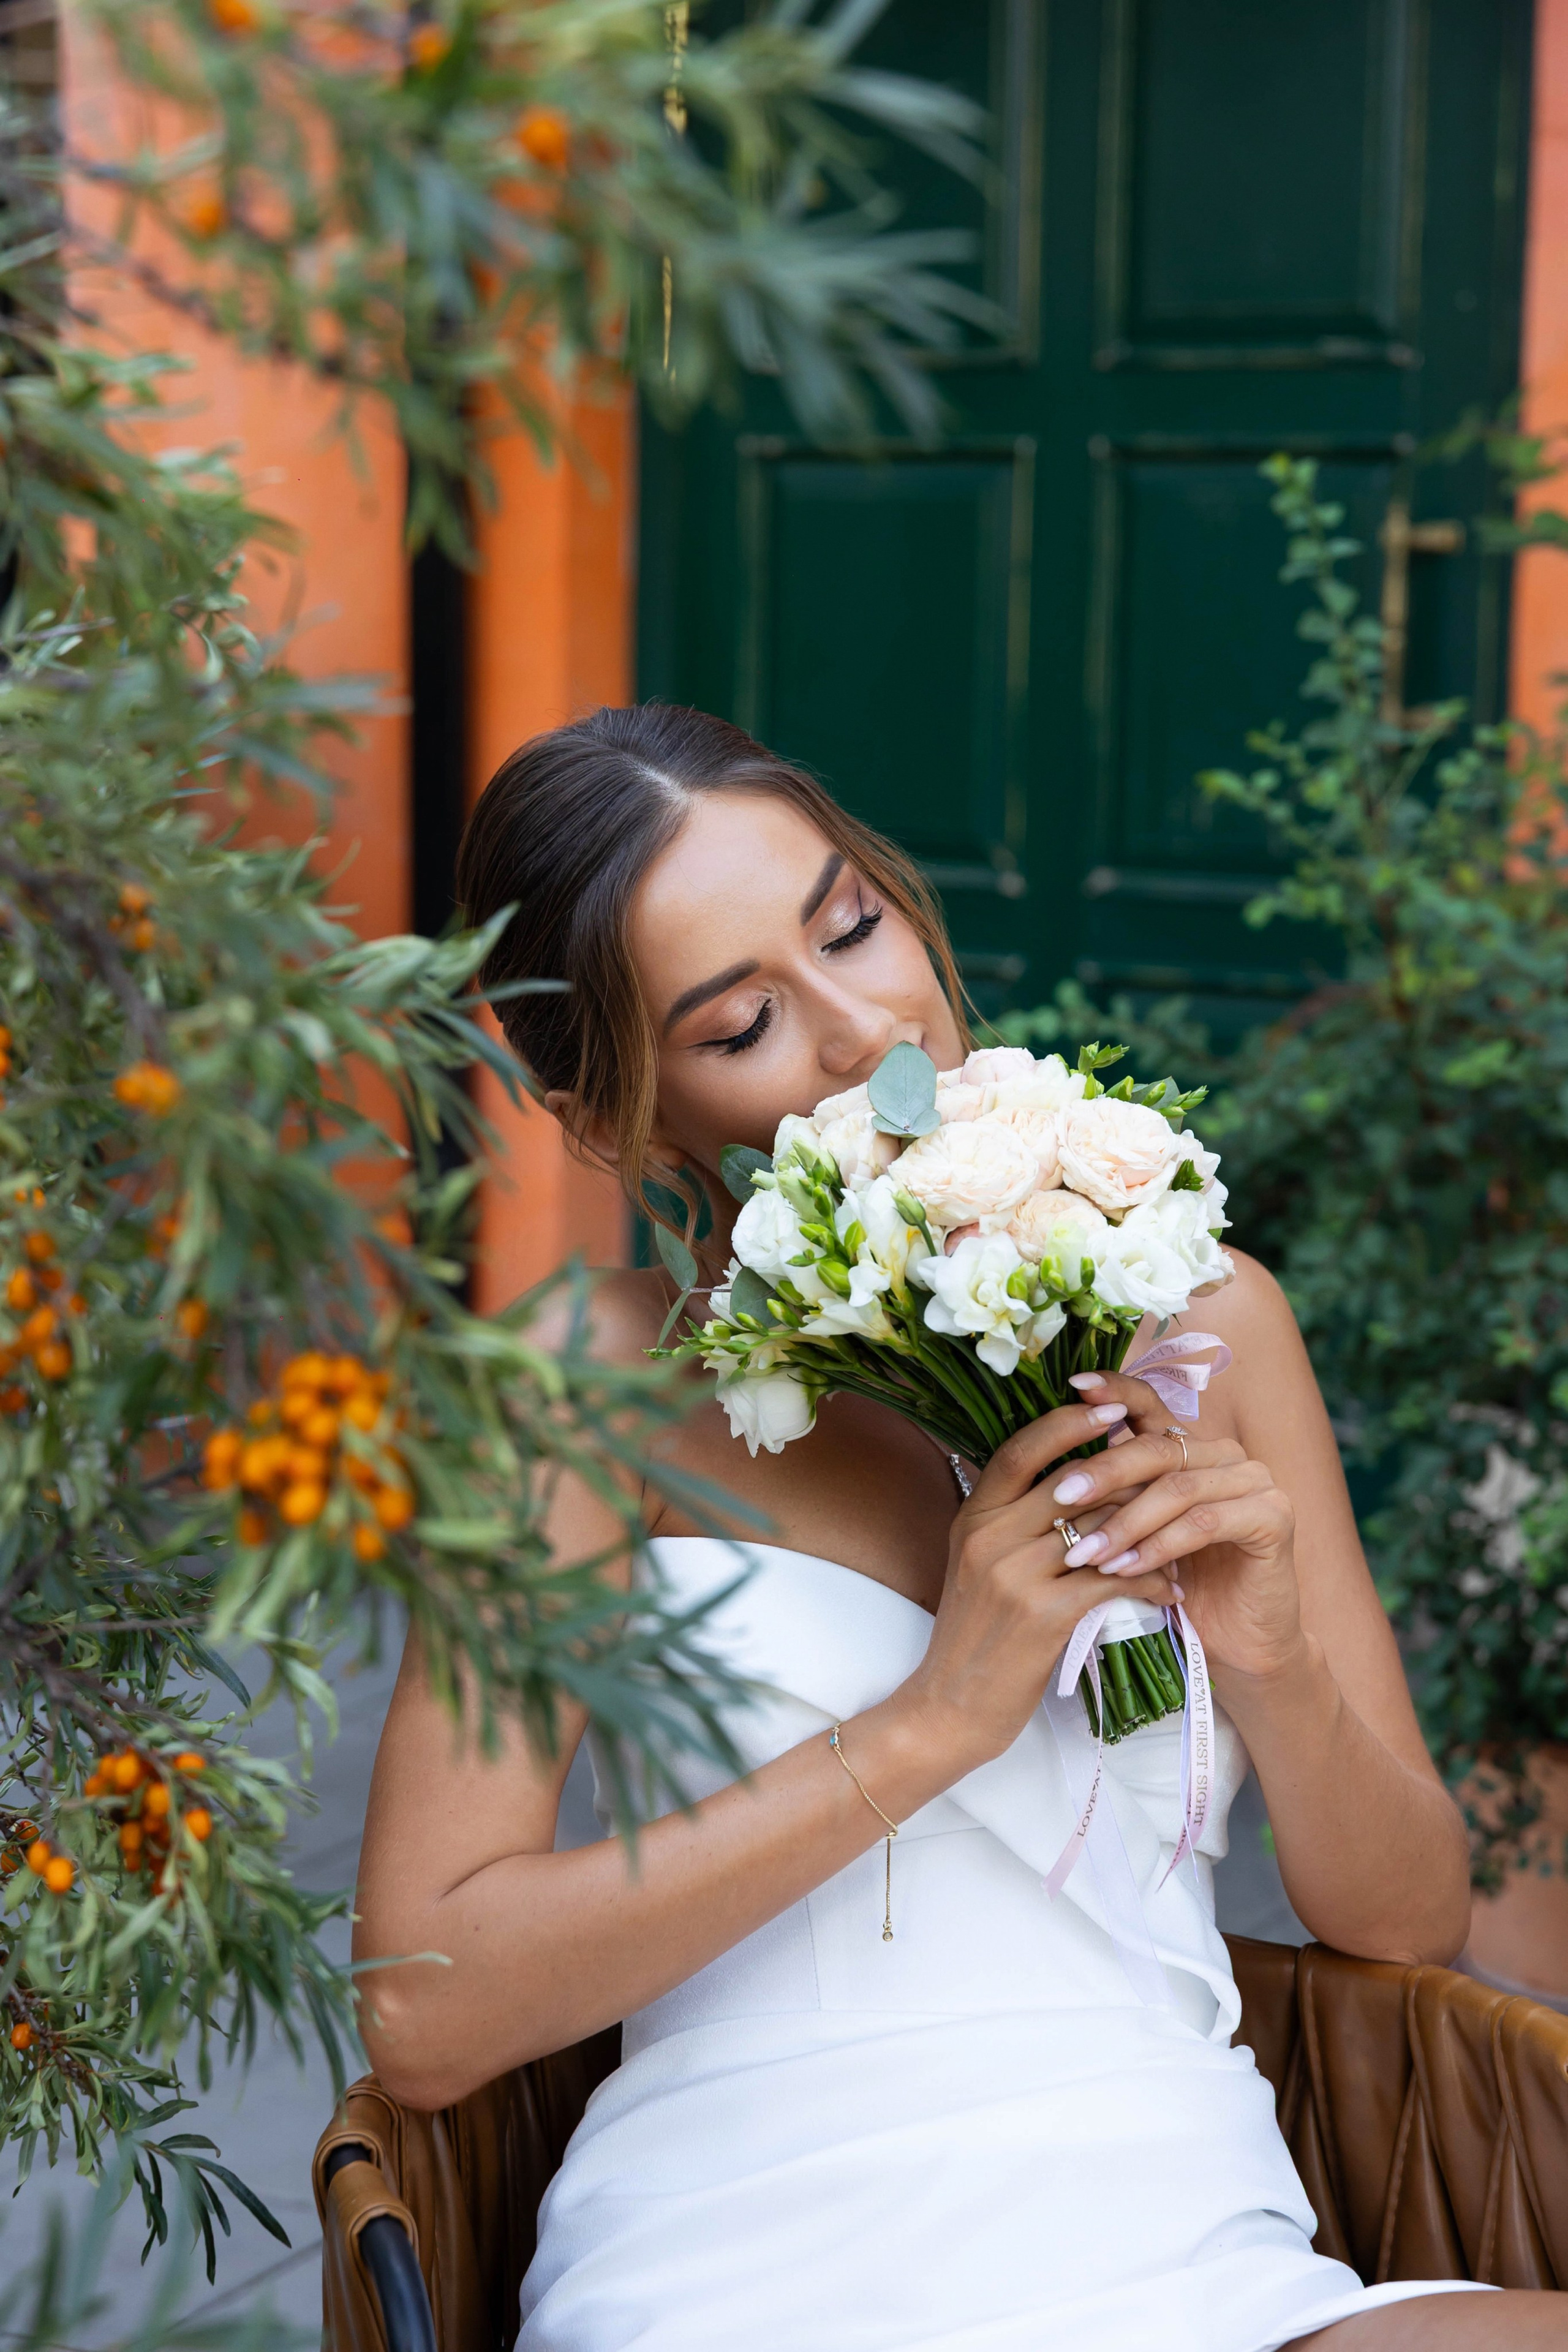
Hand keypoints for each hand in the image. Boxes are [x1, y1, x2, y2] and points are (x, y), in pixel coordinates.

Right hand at [890, 1396, 1184, 1775]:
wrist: (951, 1705)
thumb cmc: (974, 1632)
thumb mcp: (977, 1561)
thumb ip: (1011, 1517)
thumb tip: (1067, 1475)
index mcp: (974, 1516)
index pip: (1022, 1449)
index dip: (1068, 1424)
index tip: (1112, 1408)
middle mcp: (990, 1537)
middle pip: (1072, 1483)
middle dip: (1128, 1473)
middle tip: (1172, 1468)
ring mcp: (1014, 1575)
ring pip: (1100, 1529)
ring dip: (1149, 1528)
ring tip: (1183, 1530)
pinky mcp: (1043, 1616)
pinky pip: (1113, 1582)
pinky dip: (1150, 1582)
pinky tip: (1171, 1588)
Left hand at [1047, 1369, 1304, 1688]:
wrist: (1236, 1643)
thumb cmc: (1175, 1587)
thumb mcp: (1133, 1535)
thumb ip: (1111, 1497)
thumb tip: (1051, 1473)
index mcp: (1190, 1448)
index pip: (1150, 1406)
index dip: (1114, 1391)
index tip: (1074, 1388)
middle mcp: (1225, 1455)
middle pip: (1157, 1449)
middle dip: (1103, 1473)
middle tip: (1059, 1497)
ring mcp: (1254, 1482)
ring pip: (1177, 1488)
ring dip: (1125, 1522)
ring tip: (1086, 1553)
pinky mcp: (1273, 1517)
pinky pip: (1204, 1524)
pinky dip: (1159, 1546)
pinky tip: (1125, 1568)